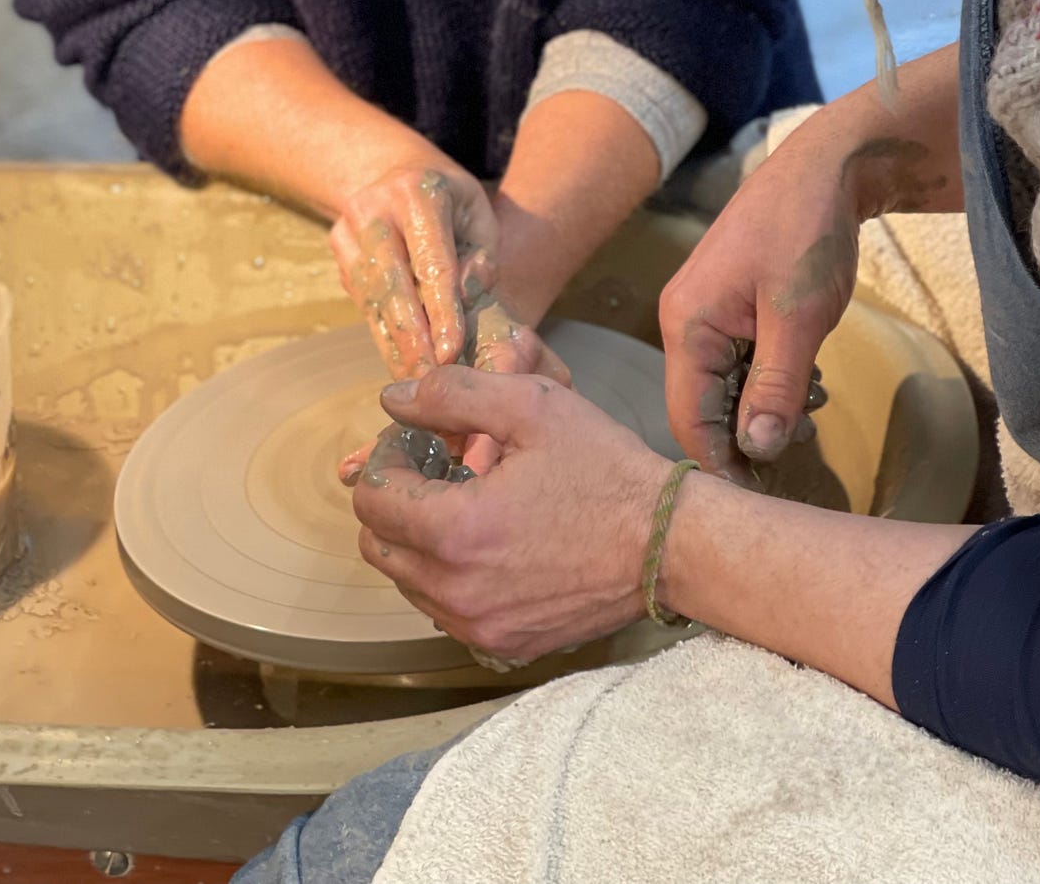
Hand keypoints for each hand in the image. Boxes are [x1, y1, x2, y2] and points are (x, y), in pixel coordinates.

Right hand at [329, 162, 496, 380]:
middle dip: (412, 338)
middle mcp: (376, 206)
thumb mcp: (479, 215)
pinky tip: (400, 362)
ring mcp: (350, 227)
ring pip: (371, 297)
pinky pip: (362, 300)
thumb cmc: (452, 202)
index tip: (450, 351)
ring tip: (416, 382)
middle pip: (393, 284)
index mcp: (420, 191)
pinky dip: (383, 333)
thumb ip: (481, 257)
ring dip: (394, 344)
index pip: (432, 261)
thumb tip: (466, 298)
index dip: (441, 310)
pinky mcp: (338, 249)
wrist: (399, 172)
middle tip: (429, 380)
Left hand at [347, 366, 668, 663]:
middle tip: (439, 469)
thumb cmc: (605, 471)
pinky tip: (491, 541)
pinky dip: (450, 575)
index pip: (371, 499)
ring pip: (408, 581)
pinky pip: (445, 609)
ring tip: (468, 503)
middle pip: (378, 545)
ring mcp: (478, 626)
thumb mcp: (533, 406)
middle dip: (396, 501)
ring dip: (420, 540)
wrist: (667, 544)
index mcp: (456, 531)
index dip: (388, 460)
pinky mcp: (502, 645)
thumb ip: (452, 395)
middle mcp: (456, 591)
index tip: (421, 442)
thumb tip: (392, 399)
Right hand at [660, 109, 863, 478]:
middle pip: (704, 406)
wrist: (828, 168)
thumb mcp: (798, 316)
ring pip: (726, 386)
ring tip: (813, 404)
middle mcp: (685, 322)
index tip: (765, 493)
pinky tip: (807, 375)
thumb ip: (775, 387)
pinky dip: (771, 378)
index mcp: (687, 324)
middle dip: (750, 432)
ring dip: (766, 405)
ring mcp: (707, 312)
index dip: (722, 462)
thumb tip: (755, 451)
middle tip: (804, 439)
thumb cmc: (807, 232)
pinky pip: (740, 362)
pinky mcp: (731, 307)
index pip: (687, 418)